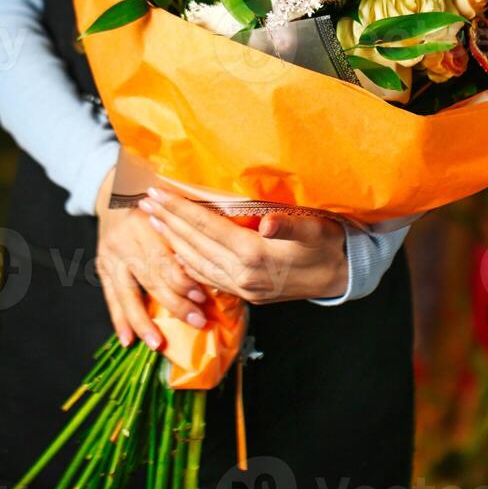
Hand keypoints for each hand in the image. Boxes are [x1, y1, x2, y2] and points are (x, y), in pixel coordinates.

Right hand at [95, 168, 207, 349]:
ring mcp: (111, 256)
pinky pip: (111, 297)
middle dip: (176, 304)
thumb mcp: (171, 206)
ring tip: (159, 343)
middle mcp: (126, 241)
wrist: (112, 189)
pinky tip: (128, 340)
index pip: (167, 259)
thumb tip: (218, 257)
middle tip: (197, 322)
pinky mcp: (102, 266)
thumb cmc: (155, 199)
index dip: (185, 280)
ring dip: (145, 321)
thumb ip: (189, 229)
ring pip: (129, 294)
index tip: (204, 297)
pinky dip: (119, 320)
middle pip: (152, 279)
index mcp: (147, 224)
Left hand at [138, 187, 348, 303]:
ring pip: (196, 263)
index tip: (158, 194)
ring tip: (155, 222)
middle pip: (195, 245)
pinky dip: (188, 263)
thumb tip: (267, 221)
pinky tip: (178, 252)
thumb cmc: (328, 244)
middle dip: (168, 222)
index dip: (180, 210)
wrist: (341, 277)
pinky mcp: (245, 294)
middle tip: (146, 202)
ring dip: (173, 242)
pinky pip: (207, 278)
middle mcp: (241, 275)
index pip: (206, 228)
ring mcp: (242, 288)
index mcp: (254, 256)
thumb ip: (289, 225)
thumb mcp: (315, 229)